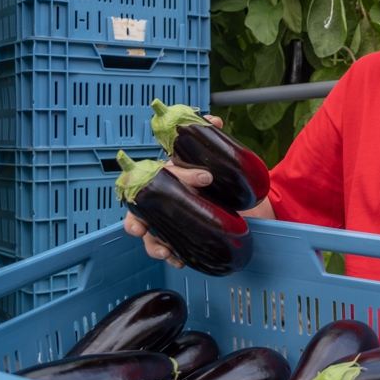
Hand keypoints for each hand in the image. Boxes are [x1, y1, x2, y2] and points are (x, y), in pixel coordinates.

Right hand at [123, 115, 222, 268]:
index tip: (203, 180)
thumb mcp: (217, 161)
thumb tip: (212, 119)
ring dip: (152, 243)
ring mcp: (170, 217)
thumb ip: (213, 140)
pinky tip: (178, 260)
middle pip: (141, 208)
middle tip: (140, 228)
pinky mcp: (181, 234)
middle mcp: (165, 196)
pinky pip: (167, 247)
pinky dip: (170, 255)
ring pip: (150, 232)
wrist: (244, 203)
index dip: (175, 176)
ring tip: (164, 251)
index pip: (161, 173)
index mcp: (171, 175)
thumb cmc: (220, 178)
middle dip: (135, 220)